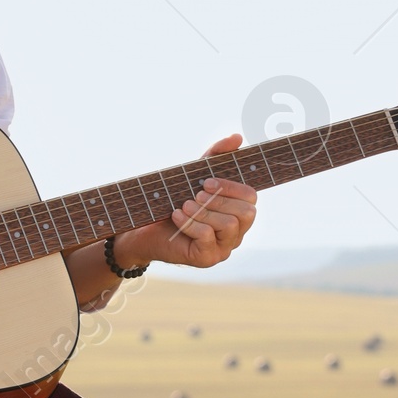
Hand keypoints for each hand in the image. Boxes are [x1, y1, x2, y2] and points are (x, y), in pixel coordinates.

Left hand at [110, 134, 257, 271]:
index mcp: (238, 211)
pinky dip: (190, 223)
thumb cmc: (175, 201)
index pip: (251, 197)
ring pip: (229, 225)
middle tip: (196, 195)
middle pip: (246, 213)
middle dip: (219, 199)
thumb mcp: (195, 174)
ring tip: (184, 205)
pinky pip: (208, 238)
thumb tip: (237, 137)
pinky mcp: (207, 259)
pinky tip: (176, 216)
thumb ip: (216, 155)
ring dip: (203, 211)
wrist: (146, 228)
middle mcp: (236, 232)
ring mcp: (224, 248)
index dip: (231, 186)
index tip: (206, 181)